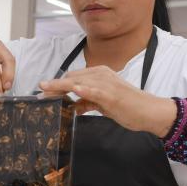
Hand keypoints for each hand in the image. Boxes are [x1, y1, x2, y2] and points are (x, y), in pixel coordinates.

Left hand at [39, 66, 177, 136]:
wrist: (148, 111)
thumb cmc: (127, 107)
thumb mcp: (102, 104)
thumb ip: (87, 102)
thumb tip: (73, 106)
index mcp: (99, 74)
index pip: (72, 77)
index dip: (56, 85)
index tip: (42, 92)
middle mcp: (101, 74)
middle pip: (71, 78)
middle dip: (53, 88)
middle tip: (38, 96)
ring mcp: (106, 83)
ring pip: (77, 82)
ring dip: (59, 88)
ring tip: (44, 93)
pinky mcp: (112, 94)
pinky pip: (94, 91)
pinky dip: (83, 90)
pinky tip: (73, 90)